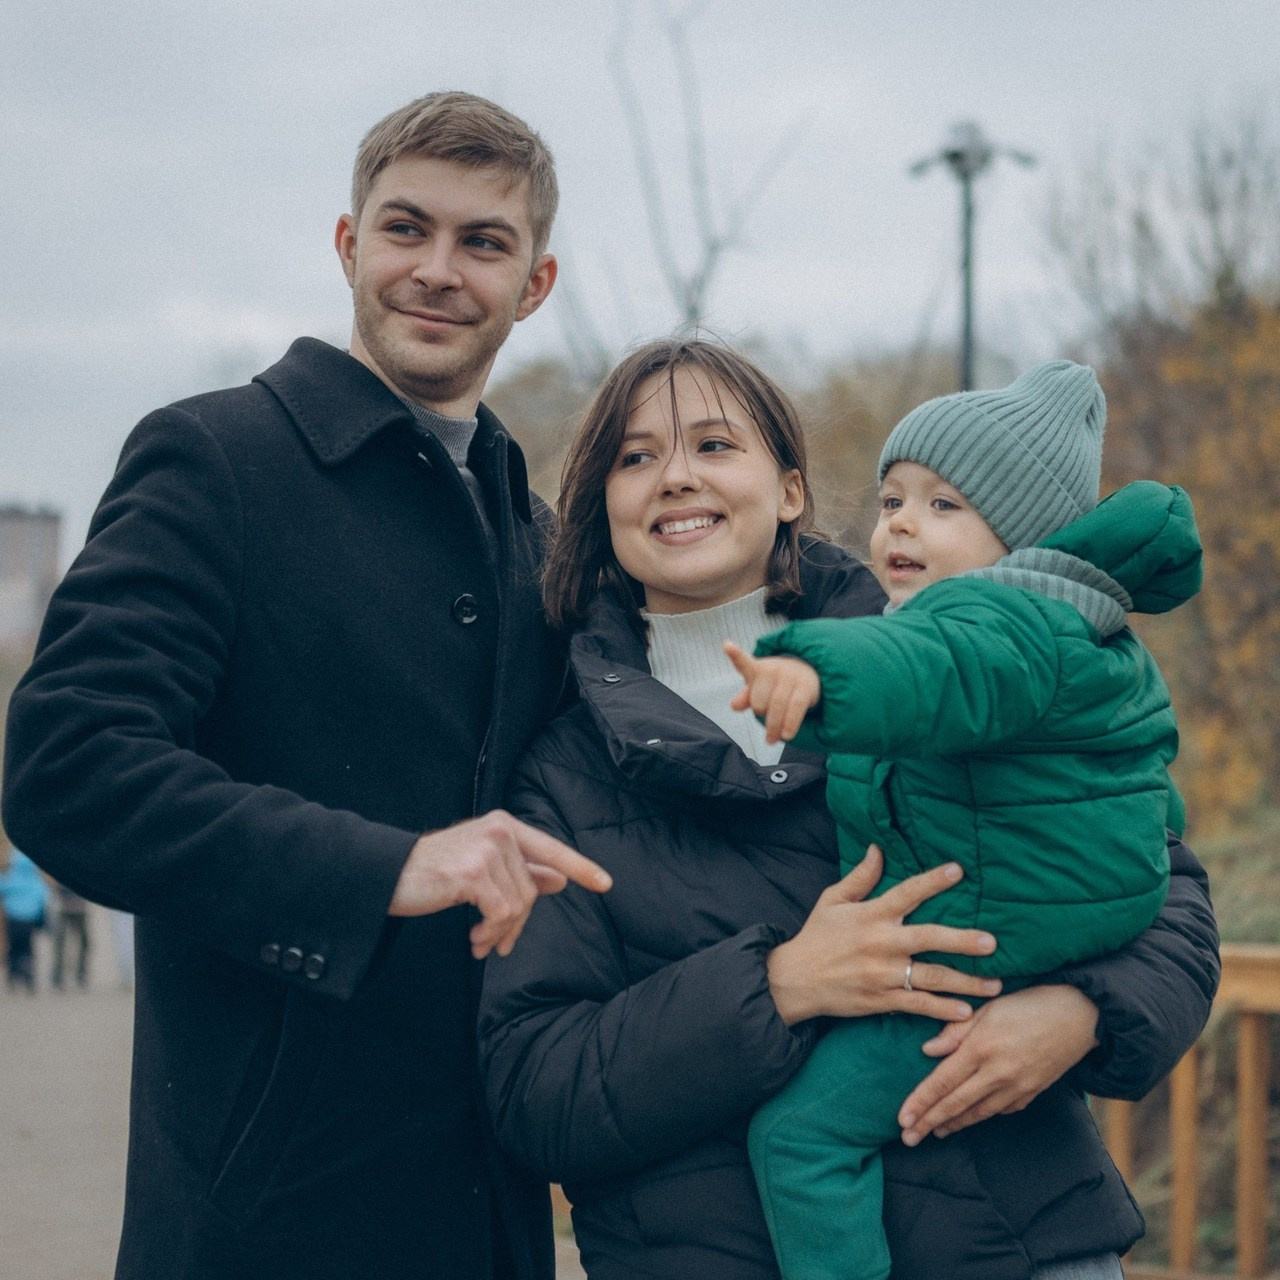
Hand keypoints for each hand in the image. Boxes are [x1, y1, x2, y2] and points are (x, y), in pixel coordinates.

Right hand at [389, 810, 611, 958]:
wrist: (388, 875)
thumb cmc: (435, 872)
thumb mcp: (482, 867)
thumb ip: (520, 870)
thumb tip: (560, 881)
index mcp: (504, 825)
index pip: (551, 848)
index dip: (580, 867)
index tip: (606, 884)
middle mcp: (499, 830)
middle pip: (531, 889)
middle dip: (518, 923)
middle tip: (501, 945)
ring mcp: (485, 849)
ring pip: (517, 904)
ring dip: (500, 932)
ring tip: (482, 943)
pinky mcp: (471, 873)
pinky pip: (500, 913)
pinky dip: (490, 933)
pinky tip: (475, 939)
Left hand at [724, 642, 819, 743]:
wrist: (808, 671)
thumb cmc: (777, 682)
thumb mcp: (759, 687)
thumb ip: (746, 696)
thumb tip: (734, 706)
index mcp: (758, 668)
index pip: (744, 663)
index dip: (735, 655)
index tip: (727, 646)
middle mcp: (774, 670)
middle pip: (759, 700)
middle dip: (761, 714)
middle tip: (765, 719)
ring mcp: (790, 677)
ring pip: (777, 706)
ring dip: (774, 727)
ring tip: (772, 740)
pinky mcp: (805, 687)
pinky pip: (796, 707)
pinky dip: (790, 724)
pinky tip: (786, 736)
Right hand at [766, 845, 1000, 1025]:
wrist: (793, 980)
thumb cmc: (816, 936)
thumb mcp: (832, 901)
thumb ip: (860, 877)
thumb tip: (878, 849)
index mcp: (871, 915)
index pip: (907, 892)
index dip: (933, 880)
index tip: (959, 870)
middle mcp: (881, 943)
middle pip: (929, 938)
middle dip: (963, 941)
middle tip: (992, 942)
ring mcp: (882, 974)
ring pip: (931, 977)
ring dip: (966, 982)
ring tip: (995, 984)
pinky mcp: (881, 1000)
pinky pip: (918, 1005)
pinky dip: (943, 1010)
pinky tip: (967, 1012)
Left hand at [897, 984, 1100, 1145]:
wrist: (1079, 1015)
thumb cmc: (1029, 1003)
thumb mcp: (988, 1007)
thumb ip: (956, 1030)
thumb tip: (927, 1050)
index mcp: (981, 1048)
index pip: (943, 1082)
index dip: (921, 1102)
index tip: (903, 1119)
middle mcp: (997, 1073)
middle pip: (956, 1104)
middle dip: (929, 1123)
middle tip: (909, 1138)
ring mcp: (1017, 1087)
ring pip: (978, 1112)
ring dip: (954, 1124)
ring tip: (935, 1132)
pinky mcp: (1032, 1093)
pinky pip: (1002, 1109)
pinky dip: (982, 1115)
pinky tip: (970, 1117)